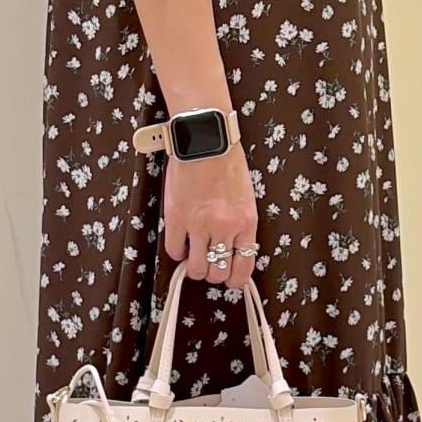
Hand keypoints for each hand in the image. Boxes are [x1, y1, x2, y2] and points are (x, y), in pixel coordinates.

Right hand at [162, 142, 258, 288]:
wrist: (206, 141)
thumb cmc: (227, 163)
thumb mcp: (245, 197)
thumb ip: (240, 225)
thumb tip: (233, 249)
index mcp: (246, 223)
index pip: (244, 267)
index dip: (235, 280)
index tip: (230, 280)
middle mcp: (225, 228)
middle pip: (218, 273)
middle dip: (214, 273)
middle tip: (210, 264)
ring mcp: (199, 225)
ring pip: (197, 269)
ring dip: (195, 267)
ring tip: (194, 256)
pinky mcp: (176, 219)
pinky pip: (175, 251)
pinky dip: (178, 252)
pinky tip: (181, 243)